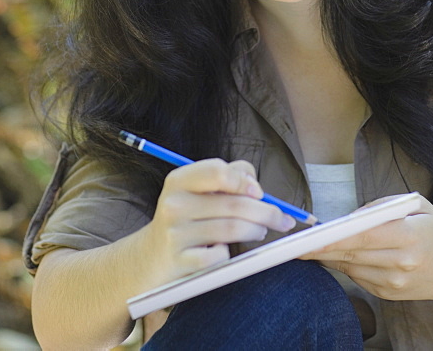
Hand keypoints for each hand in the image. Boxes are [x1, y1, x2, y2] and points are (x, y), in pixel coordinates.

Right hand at [142, 159, 296, 282]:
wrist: (151, 256)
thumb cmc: (186, 219)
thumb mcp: (198, 191)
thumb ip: (229, 177)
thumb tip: (256, 185)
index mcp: (179, 181)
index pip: (217, 171)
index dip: (245, 181)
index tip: (259, 193)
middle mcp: (174, 204)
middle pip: (233, 204)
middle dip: (267, 212)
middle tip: (281, 219)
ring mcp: (175, 233)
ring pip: (232, 229)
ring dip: (255, 231)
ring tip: (259, 232)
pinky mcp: (180, 260)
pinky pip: (220, 256)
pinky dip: (229, 254)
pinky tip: (224, 251)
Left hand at [300, 194, 432, 301]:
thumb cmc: (431, 230)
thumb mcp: (416, 205)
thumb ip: (381, 206)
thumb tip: (350, 217)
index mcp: (409, 236)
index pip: (364, 237)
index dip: (335, 238)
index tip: (310, 237)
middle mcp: (402, 263)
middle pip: (352, 255)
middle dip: (320, 249)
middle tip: (295, 243)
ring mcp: (394, 282)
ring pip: (350, 268)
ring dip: (327, 258)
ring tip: (307, 247)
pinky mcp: (387, 294)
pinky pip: (356, 278)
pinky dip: (342, 266)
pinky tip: (332, 255)